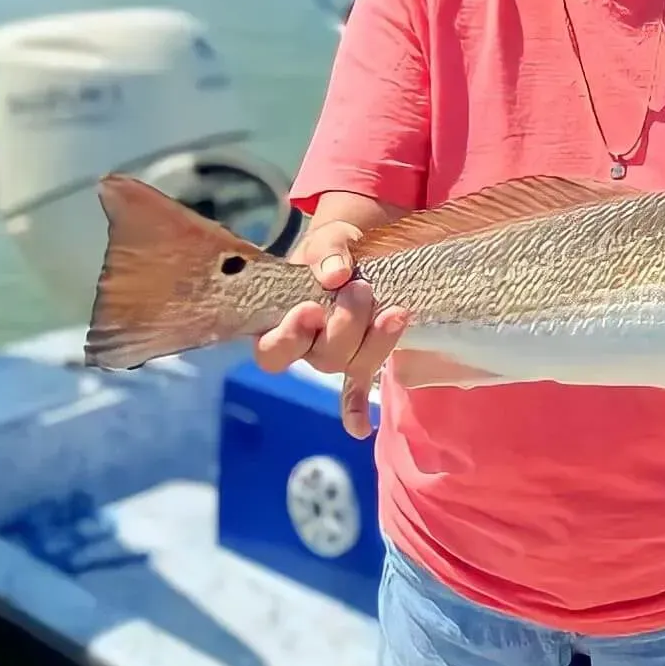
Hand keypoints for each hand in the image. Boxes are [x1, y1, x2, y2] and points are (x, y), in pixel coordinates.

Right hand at [253, 218, 409, 439]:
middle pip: (322, 358)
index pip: (271, 350)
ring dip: (374, 341)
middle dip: (346, 325)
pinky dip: (356, 409)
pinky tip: (361, 429)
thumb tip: (335, 273)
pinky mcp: (362, 357)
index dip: (290, 335)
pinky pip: (357, 389)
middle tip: (360, 289)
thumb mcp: (329, 236)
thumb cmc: (335, 246)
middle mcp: (304, 346)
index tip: (312, 309)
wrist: (365, 248)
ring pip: (351, 365)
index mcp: (279, 321)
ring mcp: (334, 356)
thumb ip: (329, 249)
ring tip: (393, 311)